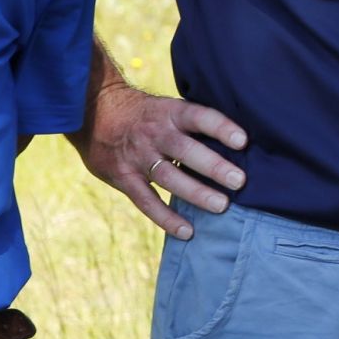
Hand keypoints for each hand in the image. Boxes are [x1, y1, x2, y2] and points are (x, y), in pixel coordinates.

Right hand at [73, 81, 248, 239]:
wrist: (95, 113)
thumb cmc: (146, 114)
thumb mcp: (168, 106)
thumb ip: (194, 123)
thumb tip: (239, 140)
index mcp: (170, 112)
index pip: (199, 117)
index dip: (221, 127)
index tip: (243, 141)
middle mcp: (155, 134)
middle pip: (186, 150)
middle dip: (214, 166)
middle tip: (240, 181)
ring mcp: (138, 157)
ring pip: (170, 177)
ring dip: (196, 193)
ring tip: (222, 206)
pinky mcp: (124, 178)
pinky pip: (147, 201)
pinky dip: (166, 218)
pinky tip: (187, 231)